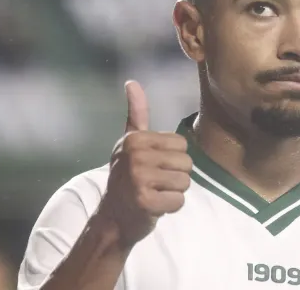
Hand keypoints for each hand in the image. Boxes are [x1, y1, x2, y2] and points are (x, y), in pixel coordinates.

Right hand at [97, 80, 191, 245]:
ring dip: (174, 192)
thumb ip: (136, 113)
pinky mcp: (144, 201)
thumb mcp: (130, 142)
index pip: (182, 144)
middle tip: (155, 183)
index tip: (153, 167)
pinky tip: (154, 206)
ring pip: (185, 182)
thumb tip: (131, 82)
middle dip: (176, 177)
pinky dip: (171, 208)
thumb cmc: (128, 178)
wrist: (113, 217)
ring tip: (154, 193)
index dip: (173, 159)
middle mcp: (135, 155)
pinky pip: (179, 201)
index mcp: (135, 139)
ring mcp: (138, 178)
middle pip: (186, 163)